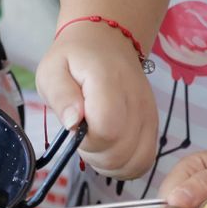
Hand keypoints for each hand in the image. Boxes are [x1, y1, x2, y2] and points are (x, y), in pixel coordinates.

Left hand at [36, 25, 158, 177]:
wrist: (107, 42)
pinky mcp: (154, 124)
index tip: (75, 128)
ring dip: (110, 164)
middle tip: (82, 138)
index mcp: (109, 83)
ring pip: (136, 162)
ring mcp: (149, 114)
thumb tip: (72, 123)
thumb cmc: (75, 59)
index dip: (87, 141)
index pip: (107, 131)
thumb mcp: (52, 71)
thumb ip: (60, 96)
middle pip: (122, 153)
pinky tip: (110, 152)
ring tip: (96, 145)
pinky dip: (126, 165)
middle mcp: (137, 101)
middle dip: (95, 156)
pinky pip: (145, 160)